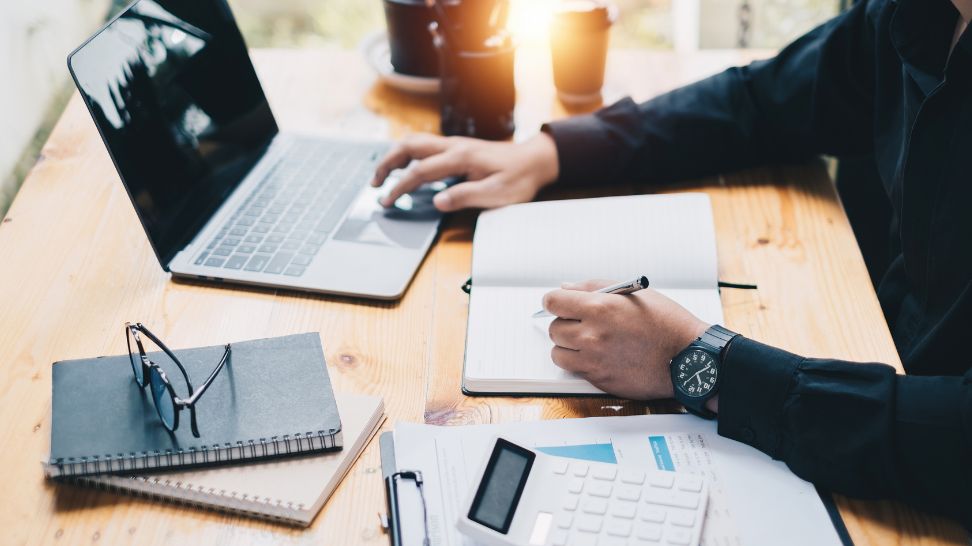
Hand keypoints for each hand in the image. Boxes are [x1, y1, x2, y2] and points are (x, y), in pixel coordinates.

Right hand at [370, 132, 559, 211]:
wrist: (534, 160)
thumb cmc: (519, 179)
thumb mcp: (496, 194)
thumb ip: (465, 196)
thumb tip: (437, 202)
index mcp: (461, 158)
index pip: (420, 171)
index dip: (400, 186)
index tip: (387, 201)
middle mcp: (454, 146)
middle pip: (409, 146)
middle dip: (387, 163)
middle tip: (374, 183)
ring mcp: (454, 144)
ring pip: (415, 142)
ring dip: (395, 156)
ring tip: (383, 176)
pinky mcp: (457, 148)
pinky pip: (425, 146)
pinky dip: (408, 155)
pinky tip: (405, 168)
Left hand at [543, 280, 708, 400]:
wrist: (688, 358)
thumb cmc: (666, 323)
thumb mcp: (633, 293)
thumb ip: (593, 287)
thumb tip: (566, 287)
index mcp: (600, 308)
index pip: (553, 301)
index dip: (555, 301)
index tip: (561, 304)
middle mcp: (592, 335)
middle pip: (553, 328)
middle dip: (565, 324)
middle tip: (583, 323)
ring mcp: (594, 360)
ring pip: (558, 352)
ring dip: (568, 346)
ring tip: (589, 342)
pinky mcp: (599, 380)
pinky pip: (574, 370)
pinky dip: (579, 363)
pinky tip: (599, 356)